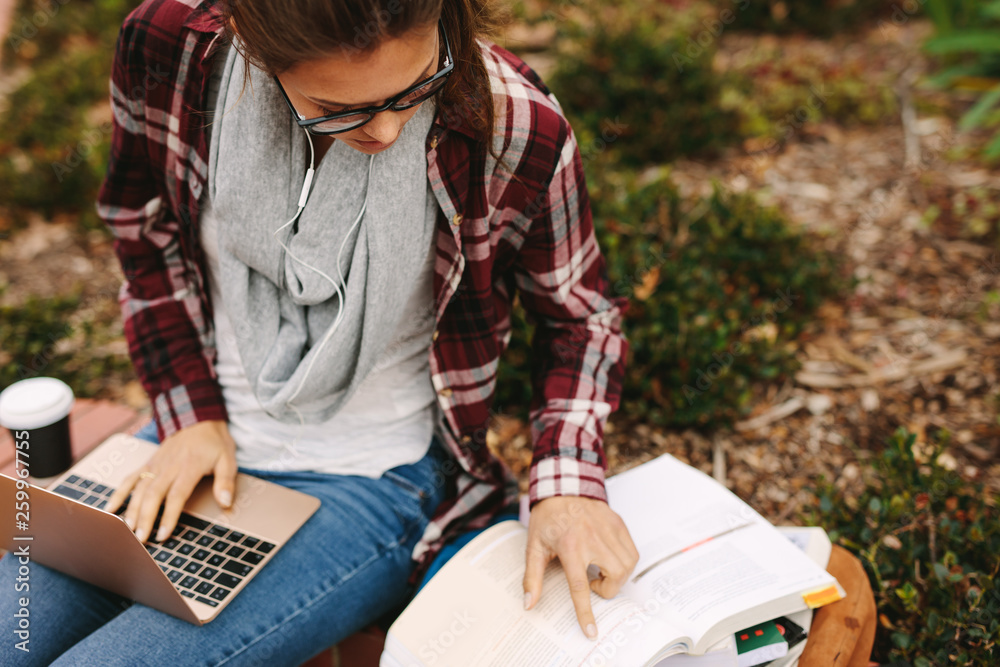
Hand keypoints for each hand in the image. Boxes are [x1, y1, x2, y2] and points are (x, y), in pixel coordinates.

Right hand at [105, 420, 237, 542]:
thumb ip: (226, 481)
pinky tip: (110, 509)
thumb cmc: (214, 442)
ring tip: (128, 530)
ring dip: (132, 510)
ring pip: (139, 489)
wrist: (197, 418)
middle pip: (153, 494)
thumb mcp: (228, 458)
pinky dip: (119, 493)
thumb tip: (226, 503)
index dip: (169, 516)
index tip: (163, 534)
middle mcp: (169, 466)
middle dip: (146, 518)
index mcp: (189, 467)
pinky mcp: (148, 463)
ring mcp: (156, 465)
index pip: (176, 495)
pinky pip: (131, 478)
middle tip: (141, 539)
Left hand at [522, 496, 638, 639]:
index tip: (591, 631)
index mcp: (570, 546)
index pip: (580, 586)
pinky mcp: (619, 524)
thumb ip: (532, 577)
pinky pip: (633, 552)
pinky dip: (626, 562)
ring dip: (618, 577)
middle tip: (593, 582)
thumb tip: (529, 603)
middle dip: (608, 589)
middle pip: (615, 576)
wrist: (564, 486)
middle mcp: (593, 538)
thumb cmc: (548, 518)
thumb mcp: (534, 546)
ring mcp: (609, 530)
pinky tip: (610, 559)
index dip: (585, 612)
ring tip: (601, 570)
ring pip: (628, 565)